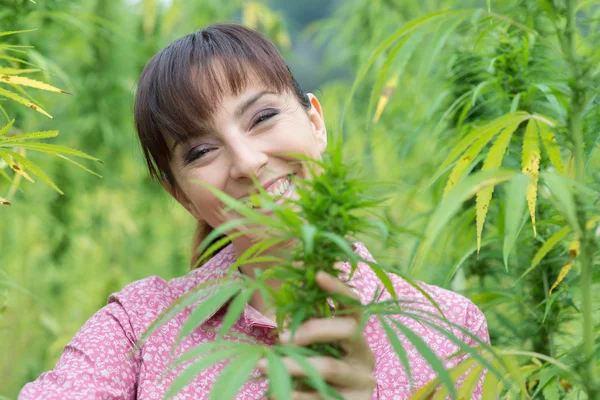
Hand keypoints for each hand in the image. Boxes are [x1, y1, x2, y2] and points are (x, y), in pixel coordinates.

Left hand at [258, 270, 376, 399]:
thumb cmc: (313, 373)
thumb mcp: (308, 347)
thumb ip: (299, 321)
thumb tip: (284, 282)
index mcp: (355, 335)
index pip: (353, 305)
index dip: (338, 288)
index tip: (318, 275)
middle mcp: (364, 354)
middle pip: (349, 329)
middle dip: (314, 328)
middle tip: (281, 337)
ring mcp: (362, 380)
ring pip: (330, 366)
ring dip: (292, 364)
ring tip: (264, 366)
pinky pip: (321, 396)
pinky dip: (294, 394)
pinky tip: (274, 393)